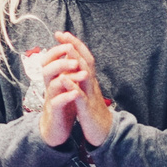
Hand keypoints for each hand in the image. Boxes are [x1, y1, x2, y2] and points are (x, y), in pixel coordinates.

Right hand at [34, 44, 84, 145]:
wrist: (55, 129)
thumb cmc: (62, 105)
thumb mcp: (65, 85)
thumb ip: (66, 69)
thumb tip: (70, 48)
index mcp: (52, 78)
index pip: (49, 59)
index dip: (57, 49)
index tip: (66, 40)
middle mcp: (49, 86)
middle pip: (47, 69)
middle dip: (60, 60)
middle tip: (74, 57)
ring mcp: (51, 99)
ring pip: (53, 84)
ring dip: (67, 77)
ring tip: (82, 73)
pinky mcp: (55, 112)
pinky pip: (58, 103)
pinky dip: (67, 97)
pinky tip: (77, 93)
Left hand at [50, 31, 112, 145]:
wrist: (105, 132)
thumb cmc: (93, 111)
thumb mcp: (87, 91)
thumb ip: (82, 78)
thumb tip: (75, 63)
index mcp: (89, 80)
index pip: (83, 58)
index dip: (74, 45)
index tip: (62, 33)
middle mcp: (91, 84)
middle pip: (85, 61)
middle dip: (74, 46)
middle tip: (63, 34)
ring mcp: (90, 96)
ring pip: (85, 75)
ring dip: (76, 62)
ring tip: (66, 49)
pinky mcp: (87, 109)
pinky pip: (80, 97)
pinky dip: (73, 88)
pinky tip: (65, 80)